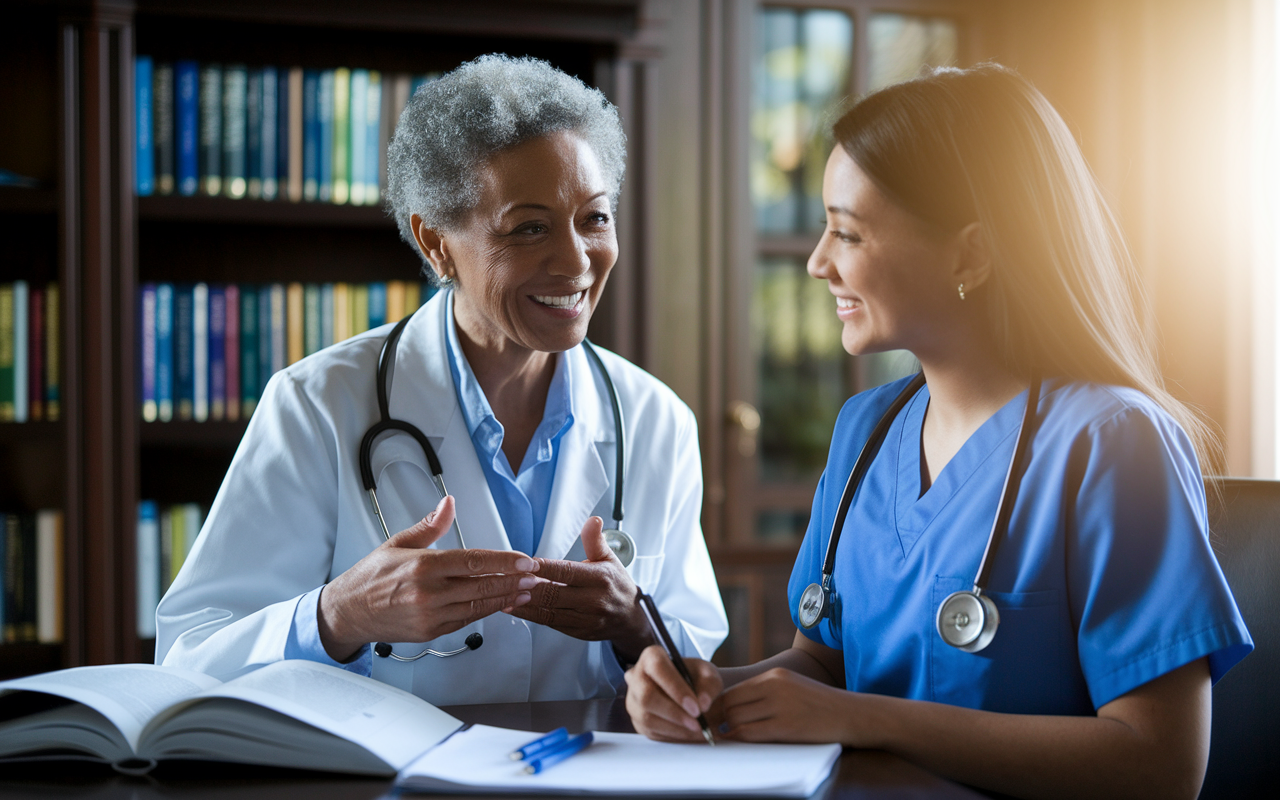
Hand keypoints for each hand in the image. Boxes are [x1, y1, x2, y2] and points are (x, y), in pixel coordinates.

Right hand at [318, 496, 538, 661]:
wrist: (347, 612)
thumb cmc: (371, 577)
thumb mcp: (398, 543)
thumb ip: (429, 526)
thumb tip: (448, 504)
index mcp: (422, 566)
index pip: (473, 562)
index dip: (503, 562)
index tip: (524, 561)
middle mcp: (428, 593)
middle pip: (481, 586)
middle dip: (513, 581)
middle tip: (535, 576)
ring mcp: (430, 616)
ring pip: (478, 607)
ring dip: (506, 598)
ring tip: (527, 591)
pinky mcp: (430, 632)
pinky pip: (466, 621)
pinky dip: (487, 612)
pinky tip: (501, 604)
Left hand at [506, 516, 649, 656]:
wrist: (631, 618)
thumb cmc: (616, 584)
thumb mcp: (609, 559)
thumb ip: (595, 540)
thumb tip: (593, 520)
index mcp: (600, 578)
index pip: (566, 571)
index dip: (544, 567)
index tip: (524, 563)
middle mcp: (593, 600)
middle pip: (553, 593)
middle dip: (527, 587)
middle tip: (506, 579)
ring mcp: (585, 619)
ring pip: (548, 612)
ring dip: (524, 604)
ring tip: (503, 595)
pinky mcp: (577, 632)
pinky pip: (550, 623)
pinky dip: (531, 615)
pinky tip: (515, 607)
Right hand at [624, 644, 722, 741]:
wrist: (691, 692)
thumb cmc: (697, 677)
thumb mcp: (709, 674)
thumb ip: (709, 685)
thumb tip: (703, 704)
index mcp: (651, 656)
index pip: (657, 668)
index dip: (676, 688)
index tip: (696, 707)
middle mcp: (636, 677)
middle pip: (646, 696)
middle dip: (674, 713)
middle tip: (697, 723)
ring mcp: (633, 700)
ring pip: (646, 717)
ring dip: (675, 728)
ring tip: (698, 730)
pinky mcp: (637, 720)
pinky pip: (650, 731)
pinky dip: (672, 735)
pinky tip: (689, 733)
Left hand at [719, 667, 853, 743]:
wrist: (852, 715)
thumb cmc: (820, 705)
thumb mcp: (792, 687)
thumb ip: (766, 693)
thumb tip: (734, 708)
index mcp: (775, 676)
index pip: (733, 690)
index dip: (719, 707)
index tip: (714, 719)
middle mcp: (775, 685)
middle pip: (730, 703)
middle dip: (718, 720)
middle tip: (713, 732)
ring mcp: (780, 705)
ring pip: (736, 718)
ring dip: (728, 731)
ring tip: (725, 739)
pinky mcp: (786, 726)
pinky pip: (750, 733)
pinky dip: (738, 739)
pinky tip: (737, 743)